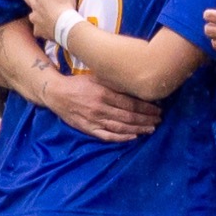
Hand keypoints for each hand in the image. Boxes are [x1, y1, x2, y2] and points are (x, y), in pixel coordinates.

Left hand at [22, 0, 79, 40]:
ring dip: (35, 11)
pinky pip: (37, 30)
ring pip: (31, 14)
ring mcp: (36, 19)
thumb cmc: (65, 4)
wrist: (66, 26)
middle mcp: (35, 5)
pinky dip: (40, 28)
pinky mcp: (40, 31)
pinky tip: (44, 28)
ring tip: (41, 11)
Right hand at [42, 72, 161, 141]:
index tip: (157, 109)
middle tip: (159, 120)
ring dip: (138, 129)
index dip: (146, 108)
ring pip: (121, 127)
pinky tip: (133, 138)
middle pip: (128, 116)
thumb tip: (134, 85)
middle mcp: (100, 108)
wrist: (57, 94)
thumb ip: (114, 83)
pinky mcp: (88, 129)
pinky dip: (121, 138)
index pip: (130, 103)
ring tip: (151, 129)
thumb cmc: (79, 84)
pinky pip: (107, 136)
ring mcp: (94, 120)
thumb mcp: (96, 77)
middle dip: (146, 119)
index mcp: (103, 94)